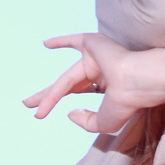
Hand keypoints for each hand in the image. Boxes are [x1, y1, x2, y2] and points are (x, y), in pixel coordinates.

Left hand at [23, 33, 164, 133]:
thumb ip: (87, 122)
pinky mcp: (93, 44)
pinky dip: (61, 42)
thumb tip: (70, 113)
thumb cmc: (126, 102)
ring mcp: (97, 57)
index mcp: (109, 87)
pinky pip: (74, 42)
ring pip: (67, 77)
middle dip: (48, 97)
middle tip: (28, 104)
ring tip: (27, 103)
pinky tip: (45, 45)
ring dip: (48, 92)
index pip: (80, 94)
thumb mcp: (104, 122)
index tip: (42, 115)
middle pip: (68, 85)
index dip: (62, 104)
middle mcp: (102, 71)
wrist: (136, 82)